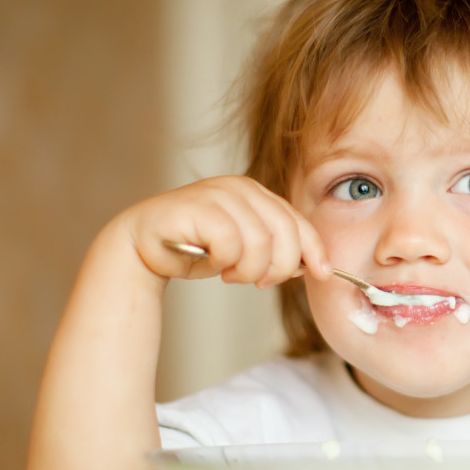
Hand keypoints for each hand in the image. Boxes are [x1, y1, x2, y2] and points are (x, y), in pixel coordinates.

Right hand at [117, 175, 332, 287]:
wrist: (145, 247)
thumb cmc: (197, 248)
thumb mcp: (246, 249)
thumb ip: (277, 250)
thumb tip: (317, 265)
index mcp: (257, 193)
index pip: (298, 222)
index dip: (314, 250)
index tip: (324, 274)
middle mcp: (241, 188)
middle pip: (286, 234)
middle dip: (279, 267)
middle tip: (260, 282)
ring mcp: (219, 193)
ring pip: (259, 243)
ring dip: (247, 270)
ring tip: (230, 273)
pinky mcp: (198, 207)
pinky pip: (231, 244)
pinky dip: (224, 262)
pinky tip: (212, 263)